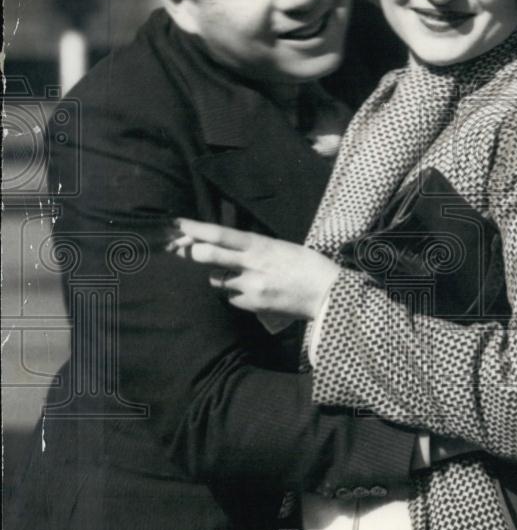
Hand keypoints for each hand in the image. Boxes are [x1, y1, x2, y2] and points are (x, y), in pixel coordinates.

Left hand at [170, 218, 339, 320]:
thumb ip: (251, 247)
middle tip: (185, 250)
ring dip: (221, 277)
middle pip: (207, 256)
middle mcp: (251, 264)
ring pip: (216, 280)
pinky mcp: (253, 305)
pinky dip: (237, 295)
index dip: (195, 229)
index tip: (177, 224)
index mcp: (259, 244)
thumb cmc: (305, 265)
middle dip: (191, 252)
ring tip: (241, 275)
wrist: (327, 292)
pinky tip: (255, 292)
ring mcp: (250, 286)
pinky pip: (232, 298)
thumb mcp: (279, 246)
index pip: (220, 234)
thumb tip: (223, 246)